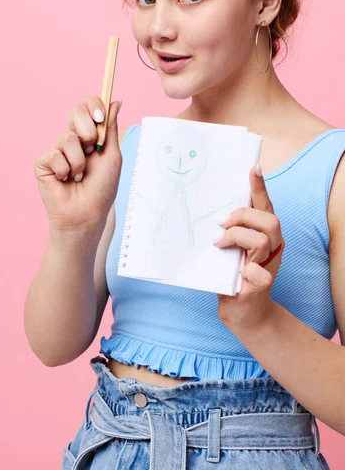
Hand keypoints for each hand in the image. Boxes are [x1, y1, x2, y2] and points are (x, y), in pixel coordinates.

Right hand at [34, 96, 121, 231]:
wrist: (87, 214)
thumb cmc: (101, 188)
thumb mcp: (111, 156)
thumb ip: (111, 128)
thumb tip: (116, 101)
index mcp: (89, 136)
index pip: (87, 107)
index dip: (93, 105)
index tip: (100, 116)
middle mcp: (72, 140)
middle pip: (76, 112)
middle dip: (88, 130)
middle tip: (91, 150)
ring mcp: (57, 150)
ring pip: (68, 138)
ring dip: (80, 161)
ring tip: (79, 176)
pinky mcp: (43, 163)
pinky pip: (54, 155)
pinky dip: (65, 170)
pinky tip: (65, 181)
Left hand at [214, 165, 284, 332]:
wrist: (242, 312)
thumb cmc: (233, 275)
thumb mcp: (230, 248)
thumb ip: (228, 230)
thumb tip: (209, 210)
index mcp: (265, 235)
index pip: (265, 206)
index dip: (260, 187)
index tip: (253, 168)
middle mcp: (272, 248)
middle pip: (270, 219)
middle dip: (243, 216)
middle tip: (221, 224)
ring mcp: (268, 266)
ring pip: (262, 240)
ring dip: (237, 238)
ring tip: (219, 244)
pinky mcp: (260, 287)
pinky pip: (259, 274)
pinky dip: (246, 271)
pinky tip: (236, 273)